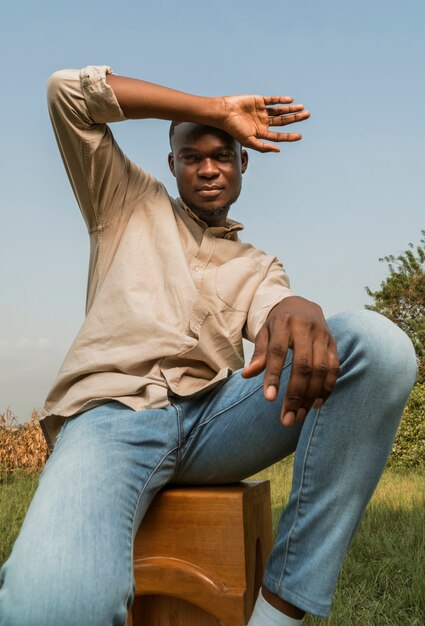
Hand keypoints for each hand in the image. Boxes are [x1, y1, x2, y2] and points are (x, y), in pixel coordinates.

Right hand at [219, 95, 309, 152]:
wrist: (224, 112)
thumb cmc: (234, 129)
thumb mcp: (249, 141)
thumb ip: (263, 147)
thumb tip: (278, 150)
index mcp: (261, 133)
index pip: (278, 135)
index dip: (289, 136)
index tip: (300, 136)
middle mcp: (263, 122)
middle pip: (283, 121)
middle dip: (295, 119)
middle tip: (307, 115)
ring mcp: (261, 111)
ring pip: (280, 111)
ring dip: (291, 109)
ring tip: (302, 108)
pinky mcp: (259, 100)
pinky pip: (272, 100)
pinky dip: (281, 100)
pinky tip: (290, 101)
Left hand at [242, 296, 339, 425]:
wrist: (302, 305)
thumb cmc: (278, 324)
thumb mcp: (264, 332)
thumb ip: (259, 353)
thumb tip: (247, 375)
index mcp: (284, 323)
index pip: (278, 351)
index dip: (274, 375)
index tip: (269, 399)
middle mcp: (306, 328)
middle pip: (303, 365)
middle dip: (295, 394)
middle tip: (287, 418)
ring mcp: (323, 336)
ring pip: (321, 370)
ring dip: (311, 396)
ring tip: (299, 415)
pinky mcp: (333, 344)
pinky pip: (334, 369)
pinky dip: (326, 388)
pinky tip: (315, 404)